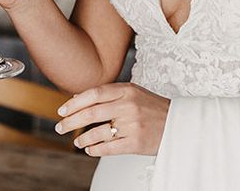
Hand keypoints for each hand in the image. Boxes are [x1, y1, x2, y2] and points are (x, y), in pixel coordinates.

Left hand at [54, 82, 169, 156]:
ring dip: (83, 138)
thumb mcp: (131, 92)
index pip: (93, 94)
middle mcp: (128, 106)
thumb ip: (106, 94)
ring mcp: (133, 125)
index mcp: (125, 90)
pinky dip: (96, 149)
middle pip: (92, 113)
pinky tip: (89, 149)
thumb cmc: (151, 106)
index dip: (74, 103)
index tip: (61, 110)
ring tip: (76, 141)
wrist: (179, 123)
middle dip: (71, 121)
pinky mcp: (137, 143)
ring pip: (99, 132)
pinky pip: (110, 148)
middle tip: (59, 127)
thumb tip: (77, 99)